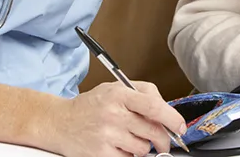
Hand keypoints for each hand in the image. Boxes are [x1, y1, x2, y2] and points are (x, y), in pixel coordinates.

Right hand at [42, 81, 187, 156]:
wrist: (59, 122)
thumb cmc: (91, 105)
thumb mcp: (115, 88)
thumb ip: (142, 93)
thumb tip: (166, 108)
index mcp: (119, 95)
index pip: (154, 107)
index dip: (172, 118)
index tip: (180, 127)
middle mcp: (113, 114)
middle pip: (153, 131)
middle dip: (163, 140)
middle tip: (163, 142)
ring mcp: (107, 135)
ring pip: (142, 148)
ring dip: (143, 147)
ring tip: (130, 139)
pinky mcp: (101, 154)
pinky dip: (129, 156)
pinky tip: (120, 147)